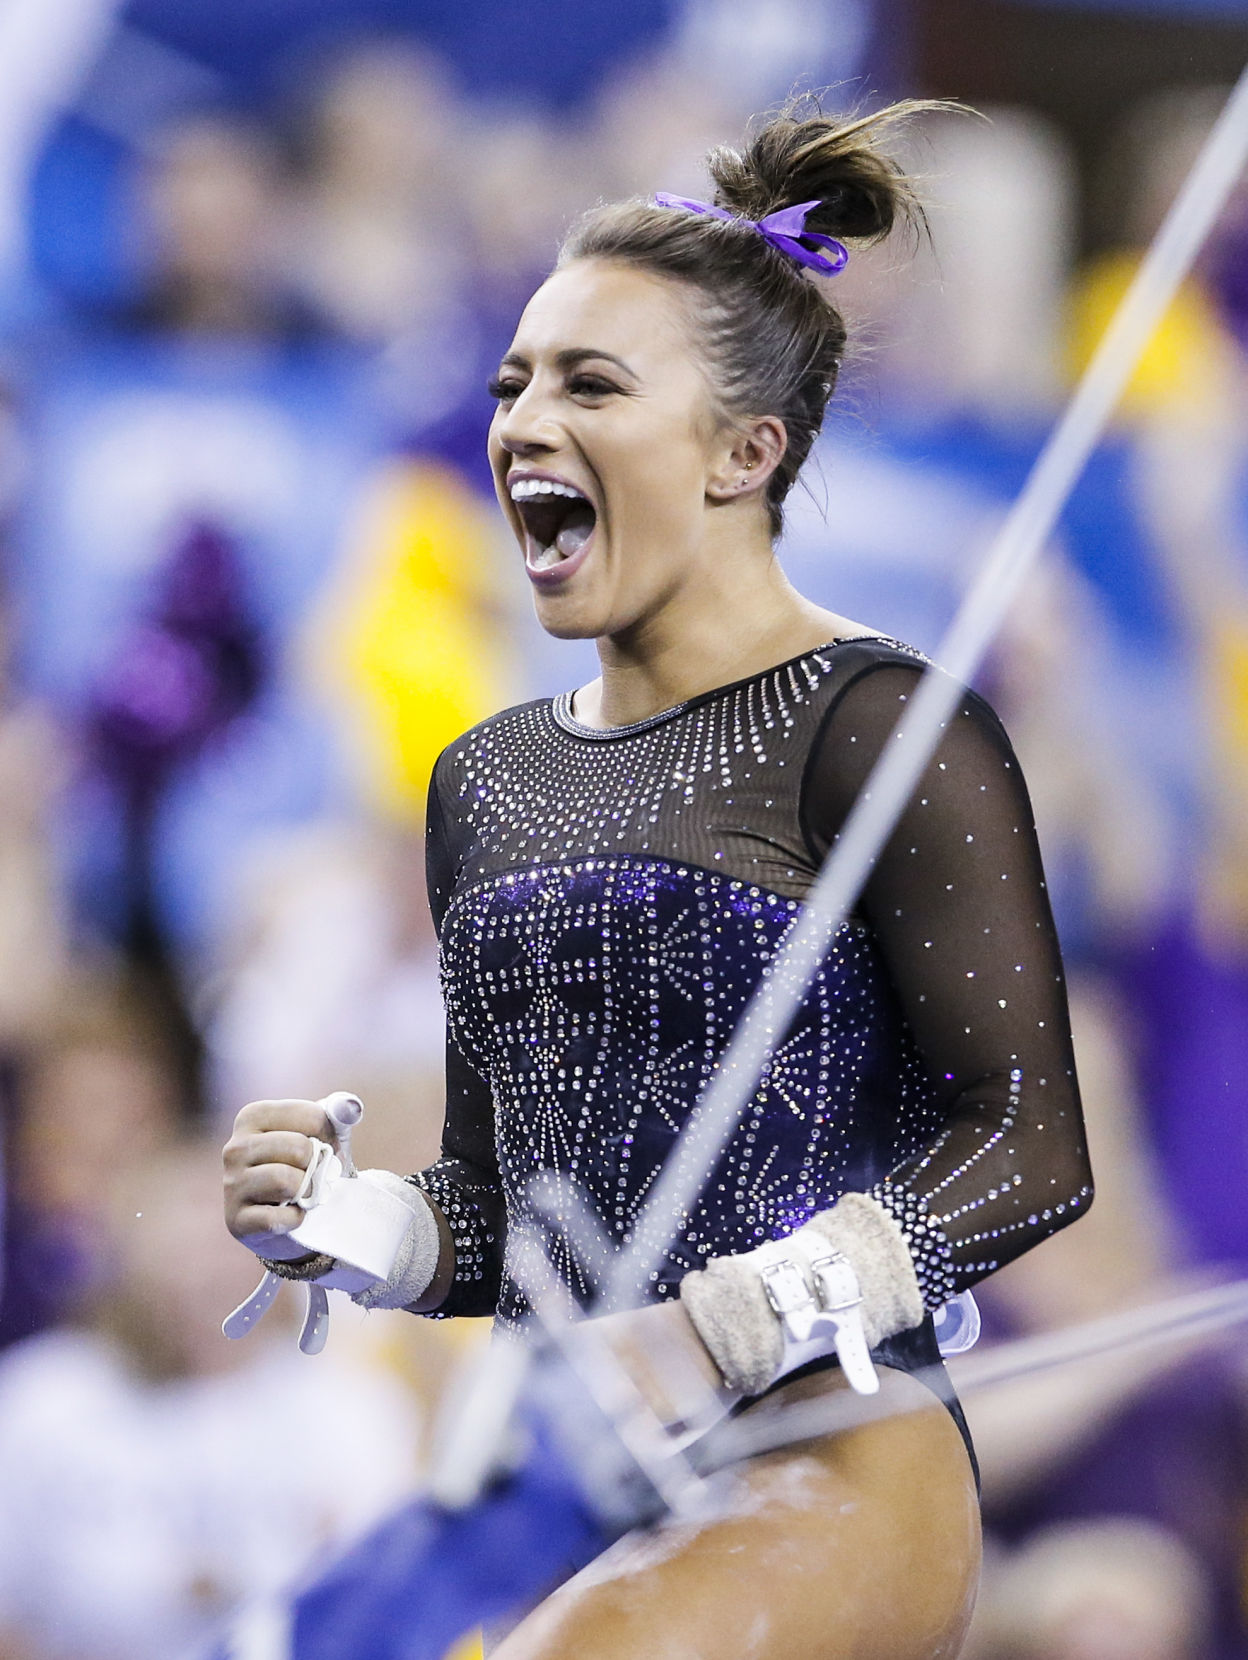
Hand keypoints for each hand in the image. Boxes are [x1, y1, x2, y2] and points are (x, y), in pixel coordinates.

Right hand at [222, 1098, 337, 1254]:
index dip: (329, 1136)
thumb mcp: (322, 1136)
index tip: (322, 1148)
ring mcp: (231, 1185)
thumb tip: (351, 1106)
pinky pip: (278, 1217)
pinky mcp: (236, 1221)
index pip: (311, 1116)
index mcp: (252, 1117)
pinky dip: (295, 1218)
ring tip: (302, 1194)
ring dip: (306, 1192)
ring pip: (285, 1181)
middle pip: (299, 1148)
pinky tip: (290, 1214)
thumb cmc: (306, 1168)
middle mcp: (234, 1148)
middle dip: (315, 1166)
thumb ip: (337, 1114)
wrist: (290, 1221)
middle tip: (311, 1175)